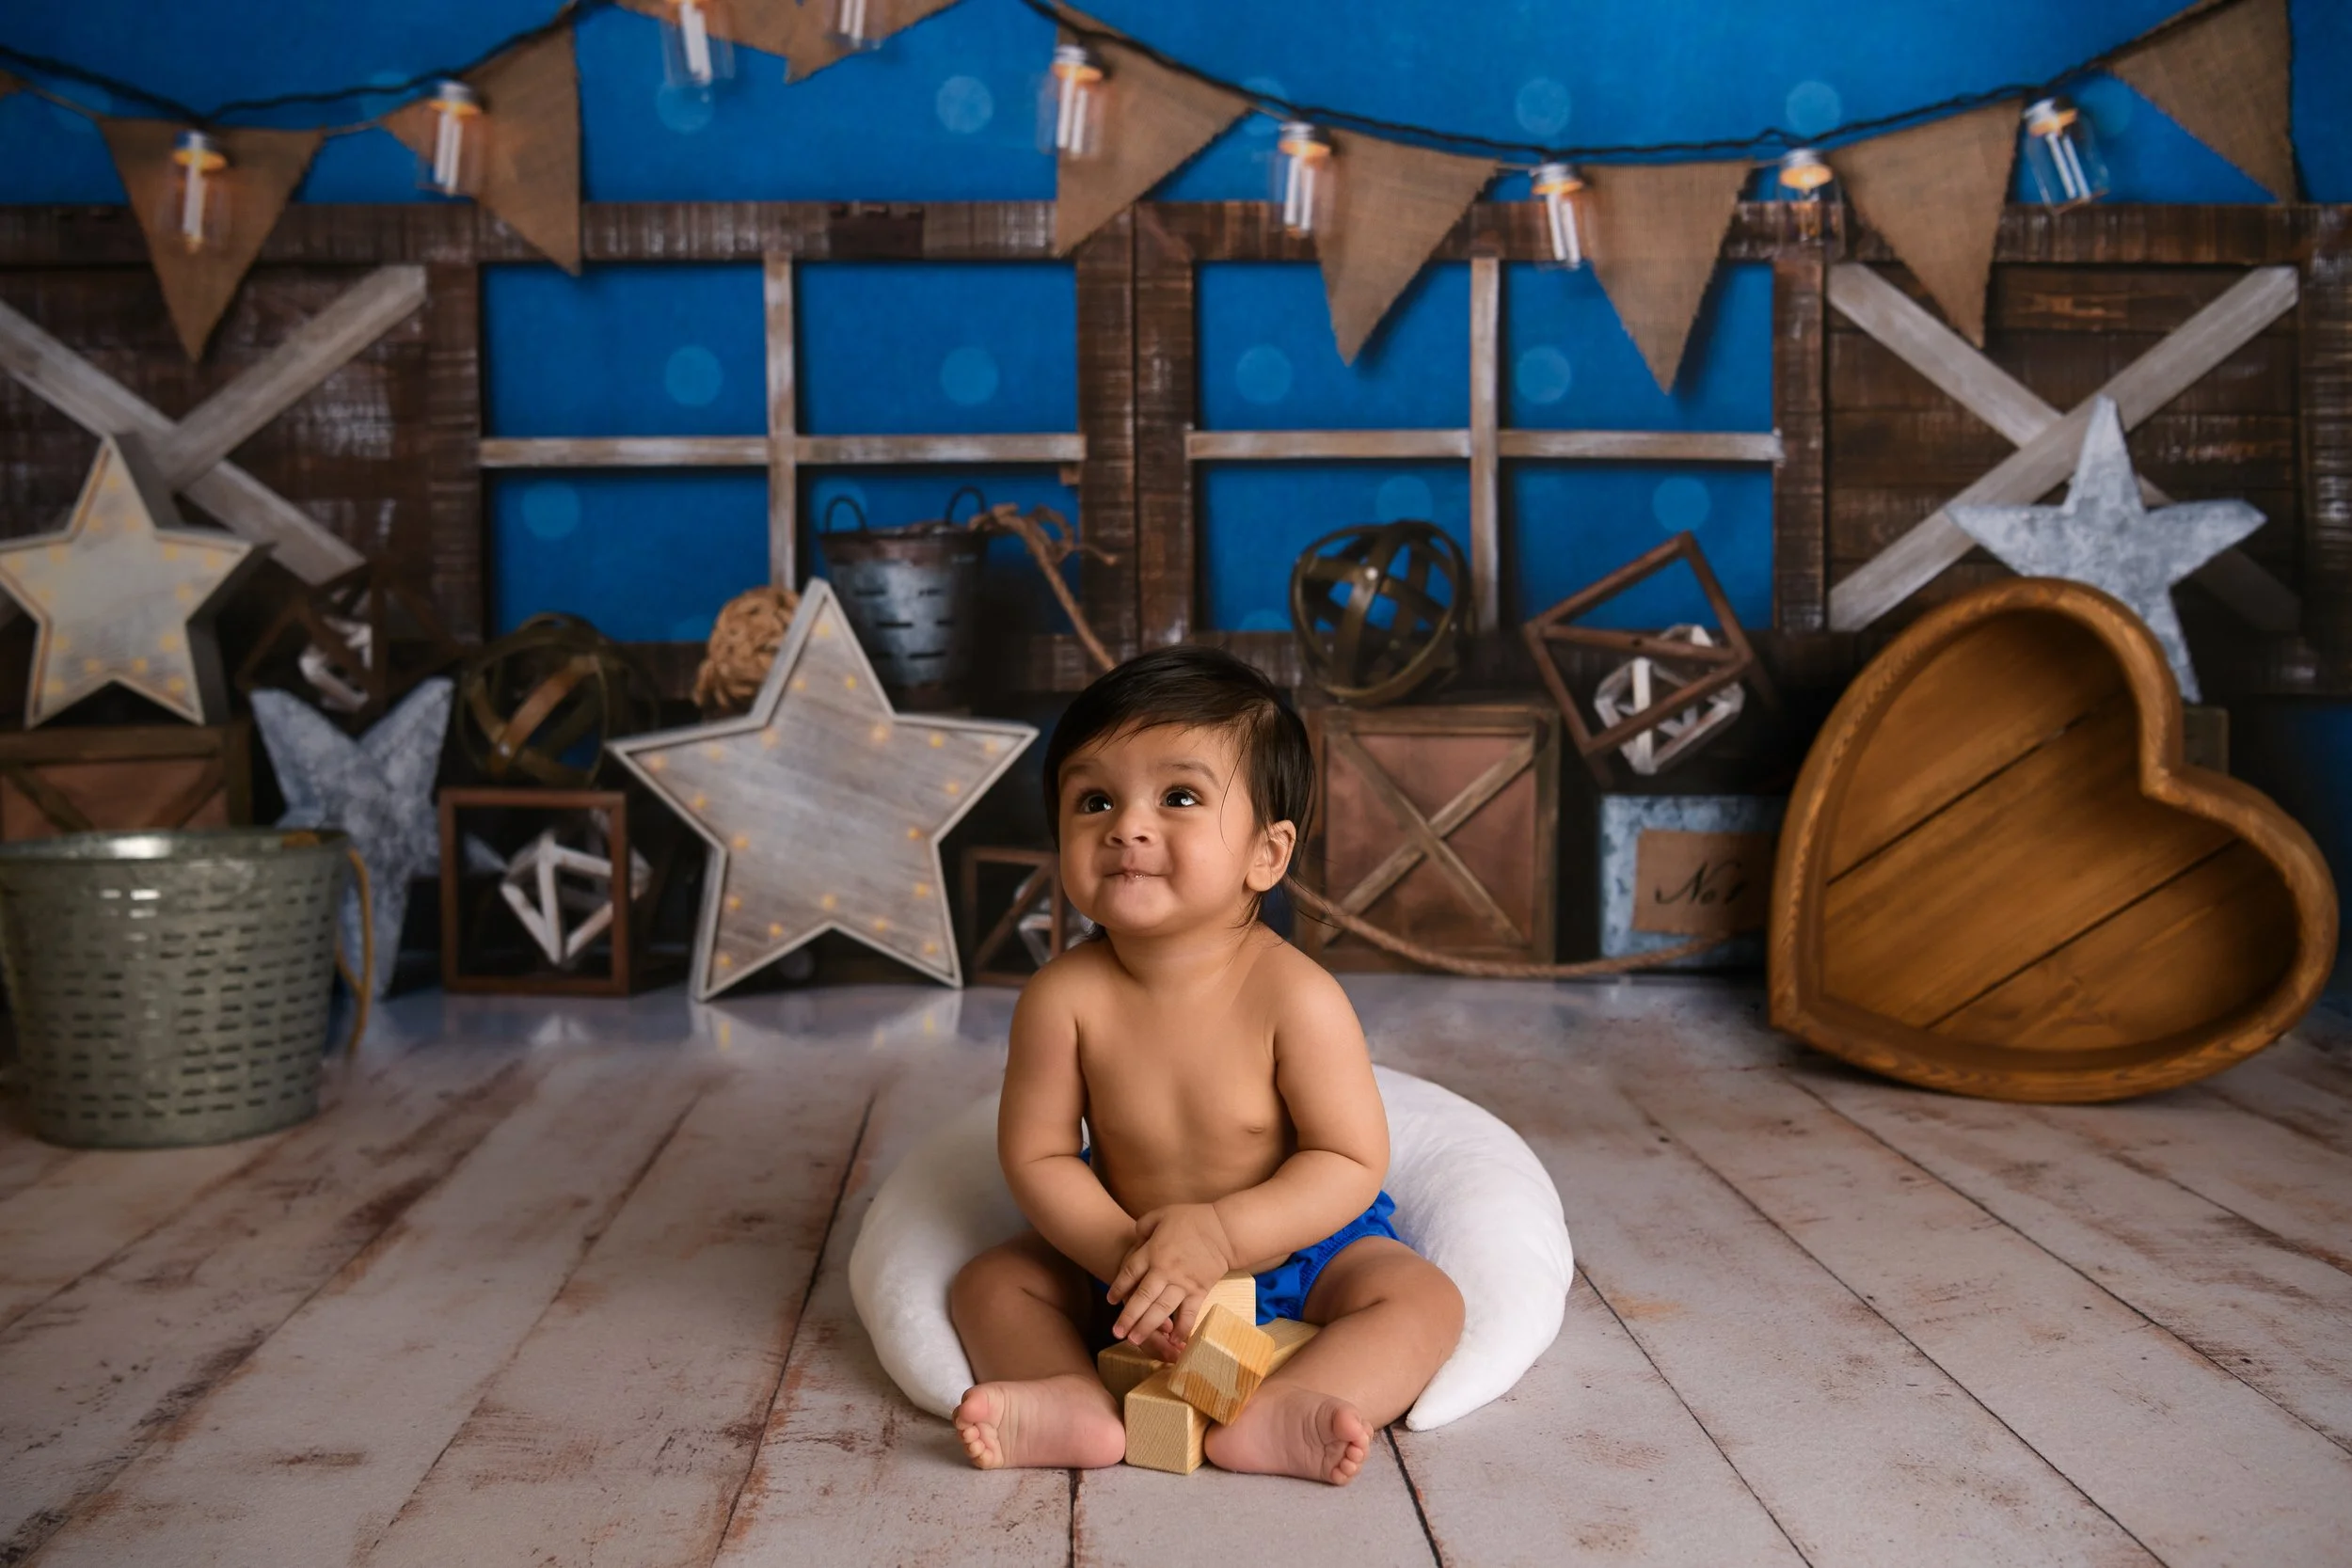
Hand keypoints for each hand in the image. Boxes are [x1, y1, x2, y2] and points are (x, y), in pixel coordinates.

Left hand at [1106, 1203, 1234, 1346]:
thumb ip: (1143, 1226)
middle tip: (1116, 1332)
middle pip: (1141, 1297)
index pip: (1129, 1273)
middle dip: (1127, 1316)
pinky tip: (1174, 1342)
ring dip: (1147, 1326)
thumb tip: (1134, 1241)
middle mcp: (1164, 1271)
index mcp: (1153, 1252)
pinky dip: (1182, 1328)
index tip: (1110, 1300)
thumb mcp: (1162, 1214)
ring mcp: (1182, 1283)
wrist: (1224, 1230)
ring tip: (1134, 1341)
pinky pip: (1189, 1313)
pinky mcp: (1199, 1291)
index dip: (1118, 1287)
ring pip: (1161, 1309)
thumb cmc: (1193, 1219)